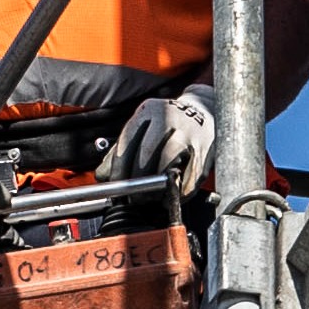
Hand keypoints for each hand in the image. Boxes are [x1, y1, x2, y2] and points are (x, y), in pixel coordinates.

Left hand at [107, 84, 223, 197]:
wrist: (204, 111)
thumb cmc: (167, 124)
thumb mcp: (141, 128)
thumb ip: (119, 151)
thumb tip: (103, 176)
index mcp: (149, 112)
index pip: (127, 144)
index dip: (119, 171)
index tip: (115, 188)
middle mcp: (170, 120)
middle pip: (147, 157)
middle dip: (137, 183)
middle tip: (132, 197)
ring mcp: (190, 135)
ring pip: (168, 169)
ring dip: (157, 190)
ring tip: (151, 197)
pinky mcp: (206, 152)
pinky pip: (190, 180)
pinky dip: (178, 193)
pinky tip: (170, 195)